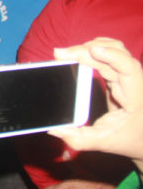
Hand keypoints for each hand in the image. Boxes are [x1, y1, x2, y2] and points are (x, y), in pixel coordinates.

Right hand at [49, 38, 142, 164]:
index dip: (112, 55)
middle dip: (87, 50)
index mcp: (135, 97)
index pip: (128, 68)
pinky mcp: (119, 75)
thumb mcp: (104, 142)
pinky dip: (95, 49)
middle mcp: (134, 82)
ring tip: (68, 53)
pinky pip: (111, 54)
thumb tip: (54, 129)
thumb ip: (79, 139)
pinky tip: (80, 51)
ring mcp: (128, 76)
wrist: (141, 138)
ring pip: (115, 49)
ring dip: (90, 46)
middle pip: (116, 54)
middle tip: (60, 54)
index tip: (90, 50)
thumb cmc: (127, 139)